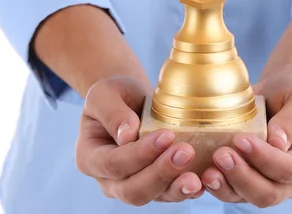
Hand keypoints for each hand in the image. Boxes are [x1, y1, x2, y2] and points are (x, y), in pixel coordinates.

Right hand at [75, 76, 203, 203]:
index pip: (114, 163)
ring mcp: (131, 184)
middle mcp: (108, 179)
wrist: (129, 99)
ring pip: (153, 197)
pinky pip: (168, 194)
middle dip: (161, 173)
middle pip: (133, 189)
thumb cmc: (114, 94)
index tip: (166, 135)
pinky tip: (201, 181)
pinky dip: (185, 190)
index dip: (140, 154)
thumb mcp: (104, 93)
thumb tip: (128, 135)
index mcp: (89, 157)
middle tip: (186, 152)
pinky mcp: (154, 184)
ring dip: (176, 187)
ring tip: (197, 176)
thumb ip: (112, 112)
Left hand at [201, 67, 291, 207]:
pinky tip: (200, 172)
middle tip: (221, 155)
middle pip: (267, 193)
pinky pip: (230, 188)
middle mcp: (290, 179)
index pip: (288, 170)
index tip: (242, 139)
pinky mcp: (246, 176)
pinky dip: (216, 184)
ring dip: (225, 186)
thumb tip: (276, 143)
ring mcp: (267, 180)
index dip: (264, 159)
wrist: (284, 88)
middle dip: (242, 177)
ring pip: (246, 196)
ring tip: (207, 170)